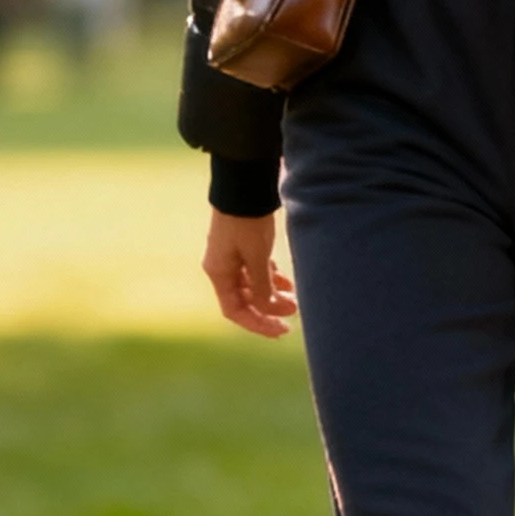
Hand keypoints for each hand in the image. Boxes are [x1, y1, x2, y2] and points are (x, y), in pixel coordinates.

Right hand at [202, 210, 296, 338]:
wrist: (245, 185)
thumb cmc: (247, 221)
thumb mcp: (257, 257)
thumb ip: (262, 287)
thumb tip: (267, 311)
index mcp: (218, 273)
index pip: (235, 310)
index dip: (257, 323)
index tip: (281, 330)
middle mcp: (223, 268)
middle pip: (245, 300)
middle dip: (269, 310)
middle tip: (293, 315)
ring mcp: (233, 257)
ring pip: (254, 286)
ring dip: (273, 295)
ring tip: (295, 299)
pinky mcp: (245, 246)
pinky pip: (258, 271)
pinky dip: (272, 279)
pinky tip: (289, 283)